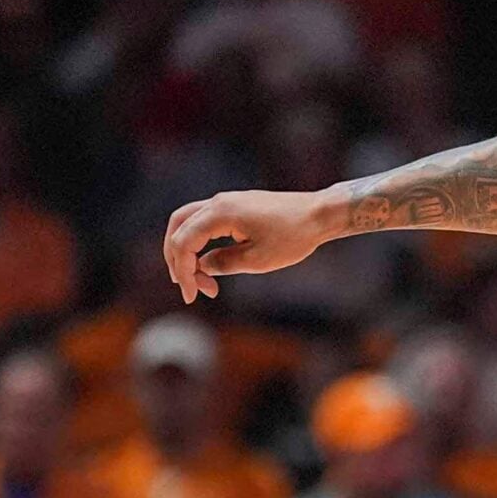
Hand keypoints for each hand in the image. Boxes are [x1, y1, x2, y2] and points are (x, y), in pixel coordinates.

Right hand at [162, 188, 334, 302]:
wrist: (319, 214)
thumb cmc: (293, 236)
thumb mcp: (257, 260)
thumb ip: (224, 263)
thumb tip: (203, 266)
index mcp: (220, 213)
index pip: (184, 242)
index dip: (183, 271)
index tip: (192, 296)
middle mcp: (218, 202)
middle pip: (178, 227)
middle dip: (177, 260)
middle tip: (190, 288)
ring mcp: (226, 202)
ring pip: (188, 222)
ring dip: (186, 250)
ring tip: (198, 279)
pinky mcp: (235, 206)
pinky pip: (205, 222)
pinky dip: (200, 242)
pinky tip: (210, 263)